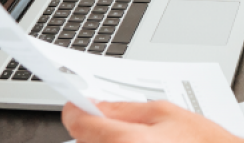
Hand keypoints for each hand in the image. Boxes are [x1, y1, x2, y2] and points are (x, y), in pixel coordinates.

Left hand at [62, 100, 243, 142]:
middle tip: (125, 125)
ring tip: (144, 140)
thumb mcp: (166, 113)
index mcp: (126, 142)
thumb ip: (126, 108)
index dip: (77, 109)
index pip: (79, 123)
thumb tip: (96, 105)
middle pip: (86, 140)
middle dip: (97, 128)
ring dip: (109, 142)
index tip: (79, 104)